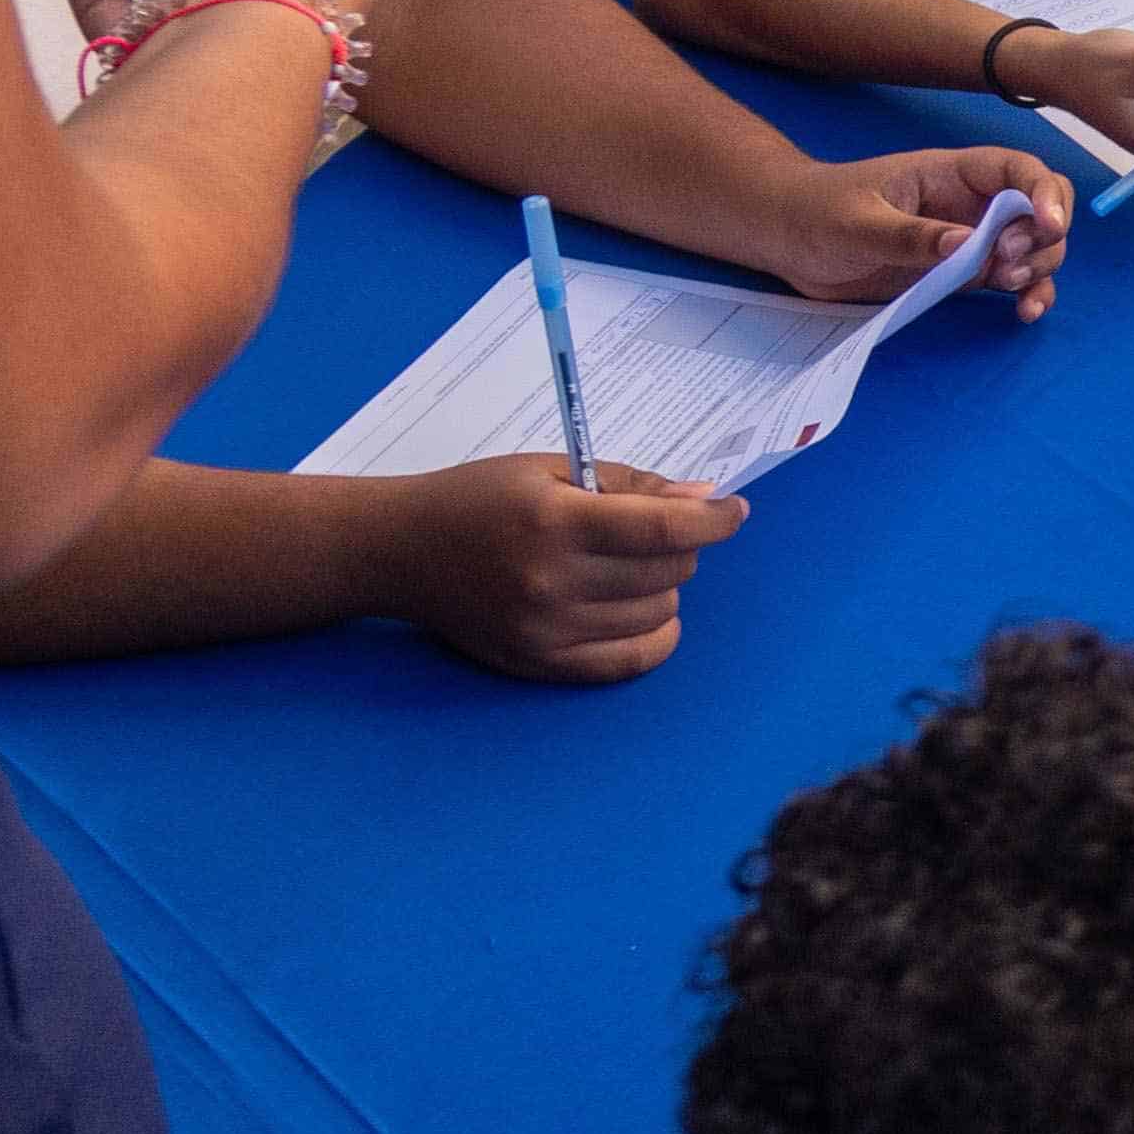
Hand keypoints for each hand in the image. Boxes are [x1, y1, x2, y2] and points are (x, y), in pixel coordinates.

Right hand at [359, 454, 745, 681]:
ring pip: (658, 615)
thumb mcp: (550, 469)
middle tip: (652, 530)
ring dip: (662, 588)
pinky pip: (629, 662)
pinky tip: (647, 612)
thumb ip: (631, 484)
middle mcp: (552, 582)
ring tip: (628, 566)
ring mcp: (546, 630)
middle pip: (666, 572)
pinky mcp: (538, 664)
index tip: (734, 511)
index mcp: (555, 522)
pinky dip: (654, 637)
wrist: (399, 550)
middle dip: (679, 546)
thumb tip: (704, 501)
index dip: (713, 521)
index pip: (662, 529)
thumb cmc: (478, 499)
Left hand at [762, 144, 1074, 321]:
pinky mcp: (961, 273)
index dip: (1043, 192)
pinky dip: (1029, 294)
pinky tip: (1025, 311)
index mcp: (950, 173)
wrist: (787, 238)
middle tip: (1009, 267)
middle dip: (1044, 237)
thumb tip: (969, 245)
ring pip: (1034, 247)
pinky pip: (1011, 280)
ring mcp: (970, 239)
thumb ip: (910, 235)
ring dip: (1041, 268)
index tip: (1048, 226)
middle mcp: (970, 203)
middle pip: (1039, 209)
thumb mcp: (858, 223)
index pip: (1016, 170)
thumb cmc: (816, 212)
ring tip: (1014, 291)